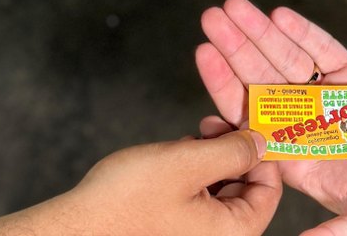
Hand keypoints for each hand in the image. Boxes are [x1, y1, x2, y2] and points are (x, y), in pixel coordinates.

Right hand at [0, 130, 280, 235]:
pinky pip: (199, 195)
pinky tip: (173, 156)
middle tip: (210, 123)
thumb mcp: (188, 163)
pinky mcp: (177, 227)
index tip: (241, 122)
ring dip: (209, 157)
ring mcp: (198, 233)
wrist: (76, 227)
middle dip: (230, 150)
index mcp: (235, 231)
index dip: (258, 149)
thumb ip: (232, 150)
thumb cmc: (127, 200)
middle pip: (246, 185)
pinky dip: (192, 172)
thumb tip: (262, 140)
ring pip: (221, 186)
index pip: (270, 186)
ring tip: (187, 140)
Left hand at [196, 0, 346, 235]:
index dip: (225, 88)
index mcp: (298, 156)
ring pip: (287, 59)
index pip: (251, 119)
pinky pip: (323, 50)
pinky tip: (280, 16)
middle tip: (211, 18)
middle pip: (261, 80)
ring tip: (235, 6)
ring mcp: (328, 97)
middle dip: (236, 48)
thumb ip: (340, 234)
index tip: (205, 57)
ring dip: (261, 32)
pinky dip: (303, 32)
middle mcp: (306, 123)